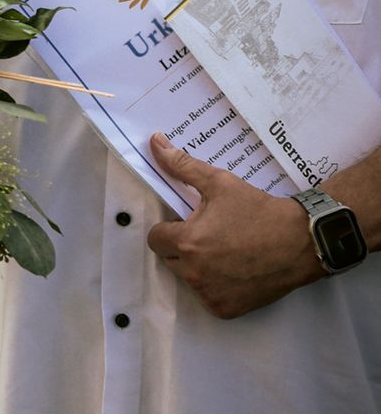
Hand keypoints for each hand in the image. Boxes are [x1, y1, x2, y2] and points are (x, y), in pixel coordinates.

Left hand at [147, 131, 321, 317]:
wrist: (298, 242)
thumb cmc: (256, 210)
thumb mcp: (218, 182)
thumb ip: (181, 165)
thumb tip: (154, 142)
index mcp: (187, 242)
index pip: (156, 238)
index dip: (169, 227)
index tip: (188, 221)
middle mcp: (194, 273)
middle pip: (169, 259)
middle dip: (181, 245)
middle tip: (208, 233)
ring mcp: (209, 295)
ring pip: (187, 278)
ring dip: (197, 266)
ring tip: (223, 249)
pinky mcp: (225, 310)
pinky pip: (206, 296)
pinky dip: (214, 284)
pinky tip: (234, 268)